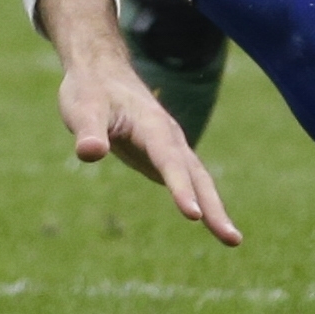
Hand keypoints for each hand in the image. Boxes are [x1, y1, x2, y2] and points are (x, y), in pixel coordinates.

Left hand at [42, 0, 240, 244]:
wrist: (101, 73)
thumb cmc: (90, 91)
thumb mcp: (82, 108)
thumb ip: (88, 131)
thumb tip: (89, 153)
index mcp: (151, 124)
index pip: (168, 160)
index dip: (180, 187)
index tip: (193, 216)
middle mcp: (169, 137)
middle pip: (196, 175)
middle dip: (214, 207)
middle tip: (233, 240)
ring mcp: (170, 147)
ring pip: (198, 179)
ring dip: (215, 209)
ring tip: (232, 240)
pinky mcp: (164, 156)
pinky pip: (188, 181)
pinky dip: (202, 202)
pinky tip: (211, 222)